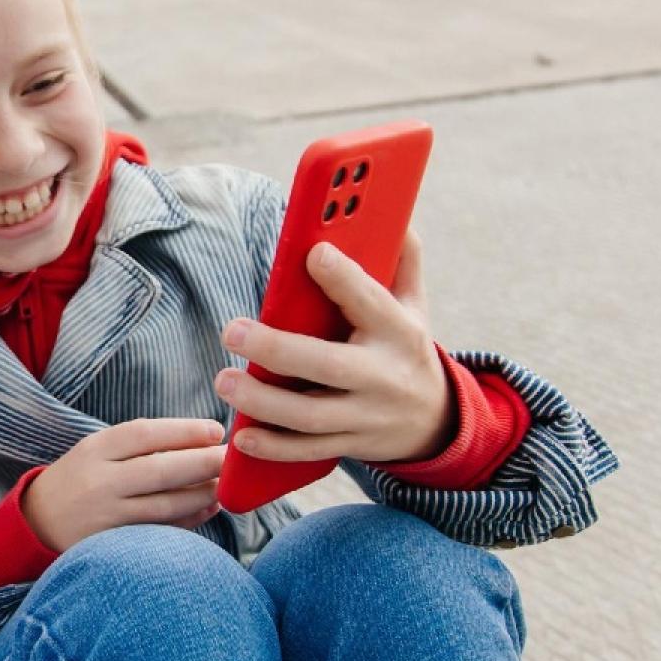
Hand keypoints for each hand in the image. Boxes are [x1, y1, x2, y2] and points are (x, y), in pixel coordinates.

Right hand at [20, 418, 226, 551]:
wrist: (37, 523)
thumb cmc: (79, 479)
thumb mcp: (95, 451)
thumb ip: (137, 445)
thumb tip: (198, 439)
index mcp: (95, 449)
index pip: (145, 434)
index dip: (184, 431)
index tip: (215, 431)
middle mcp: (99, 481)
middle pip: (160, 470)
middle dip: (203, 463)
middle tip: (231, 458)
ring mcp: (106, 516)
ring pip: (165, 505)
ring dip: (202, 494)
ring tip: (225, 485)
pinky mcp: (113, 544)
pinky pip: (160, 531)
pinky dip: (189, 519)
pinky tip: (209, 508)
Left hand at [216, 231, 452, 463]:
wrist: (436, 421)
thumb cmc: (405, 347)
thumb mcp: (414, 303)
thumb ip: (402, 258)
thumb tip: (390, 210)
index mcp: (398, 330)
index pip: (370, 299)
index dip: (343, 276)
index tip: (312, 252)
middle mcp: (383, 375)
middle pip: (327, 364)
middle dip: (276, 349)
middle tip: (231, 331)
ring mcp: (367, 416)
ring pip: (310, 415)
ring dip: (262, 402)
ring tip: (224, 380)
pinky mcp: (351, 445)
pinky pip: (308, 451)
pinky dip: (274, 446)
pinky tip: (242, 436)